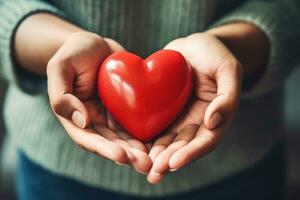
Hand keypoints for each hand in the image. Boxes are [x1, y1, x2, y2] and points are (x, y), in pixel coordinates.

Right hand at [47, 32, 150, 173]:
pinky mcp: (126, 107)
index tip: (121, 156)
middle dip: (127, 156)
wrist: (94, 44)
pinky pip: (136, 122)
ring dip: (139, 150)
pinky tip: (159, 140)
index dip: (104, 149)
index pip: (89, 139)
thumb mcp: (60, 68)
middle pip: (110, 144)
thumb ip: (63, 96)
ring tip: (155, 159)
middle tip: (145, 164)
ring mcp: (111, 116)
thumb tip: (82, 121)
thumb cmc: (73, 53)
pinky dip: (146, 133)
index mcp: (75, 117)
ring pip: (125, 137)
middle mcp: (94, 121)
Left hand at [147, 33, 242, 182]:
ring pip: (167, 140)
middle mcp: (196, 122)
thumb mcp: (228, 69)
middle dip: (169, 161)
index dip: (190, 153)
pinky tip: (131, 145)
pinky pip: (154, 125)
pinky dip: (145, 137)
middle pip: (183, 146)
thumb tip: (213, 122)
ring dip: (155, 155)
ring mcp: (179, 117)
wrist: (194, 45)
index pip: (205, 141)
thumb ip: (227, 96)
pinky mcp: (163, 109)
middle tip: (153, 173)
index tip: (173, 163)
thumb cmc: (214, 54)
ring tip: (141, 166)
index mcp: (215, 117)